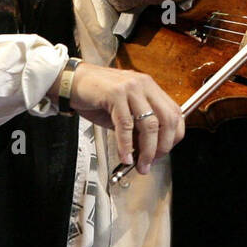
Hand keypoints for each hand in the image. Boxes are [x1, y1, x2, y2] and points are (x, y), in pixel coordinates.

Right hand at [66, 62, 184, 173]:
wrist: (71, 81)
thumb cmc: (97, 95)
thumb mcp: (124, 111)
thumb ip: (138, 127)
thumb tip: (149, 151)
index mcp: (150, 87)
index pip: (175, 113)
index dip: (173, 136)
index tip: (164, 151)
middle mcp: (144, 85)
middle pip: (167, 120)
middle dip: (163, 146)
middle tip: (152, 161)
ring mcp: (130, 88)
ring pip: (148, 124)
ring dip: (146, 150)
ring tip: (140, 164)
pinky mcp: (115, 94)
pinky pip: (125, 125)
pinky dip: (126, 145)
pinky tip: (125, 156)